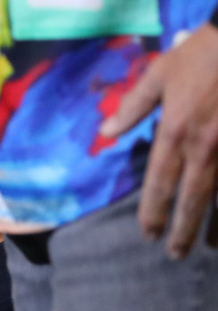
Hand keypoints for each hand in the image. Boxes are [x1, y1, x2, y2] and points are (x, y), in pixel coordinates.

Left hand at [100, 22, 217, 258]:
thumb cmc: (200, 55)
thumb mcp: (159, 75)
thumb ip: (132, 107)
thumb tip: (104, 133)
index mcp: (175, 131)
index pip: (160, 182)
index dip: (154, 212)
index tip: (148, 234)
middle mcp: (205, 148)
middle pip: (192, 200)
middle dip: (184, 230)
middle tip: (176, 255)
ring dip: (217, 228)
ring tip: (209, 249)